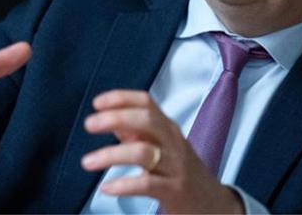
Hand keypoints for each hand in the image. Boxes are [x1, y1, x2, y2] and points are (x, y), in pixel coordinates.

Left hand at [81, 90, 243, 213]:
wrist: (214, 206)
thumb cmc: (182, 174)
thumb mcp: (163, 148)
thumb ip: (137, 134)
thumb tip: (110, 121)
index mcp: (168, 129)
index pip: (146, 102)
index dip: (121, 98)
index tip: (97, 102)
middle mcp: (173, 143)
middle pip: (146, 120)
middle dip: (115, 118)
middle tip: (89, 124)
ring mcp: (175, 166)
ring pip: (143, 152)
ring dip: (111, 155)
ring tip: (87, 162)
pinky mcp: (174, 190)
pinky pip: (147, 184)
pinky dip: (124, 185)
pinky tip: (107, 188)